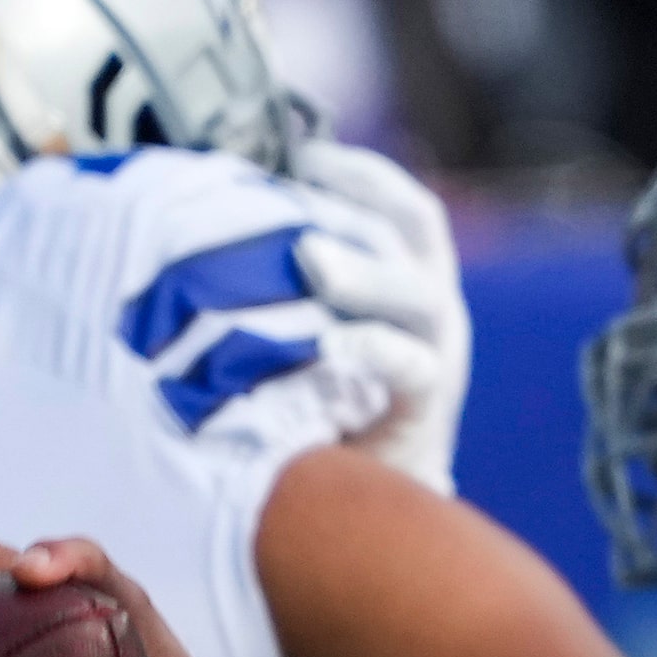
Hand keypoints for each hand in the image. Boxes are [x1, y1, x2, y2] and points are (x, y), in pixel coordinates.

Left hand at [289, 139, 472, 494]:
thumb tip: (219, 215)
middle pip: (404, 237)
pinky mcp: (428, 408)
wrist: (368, 503)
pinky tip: (329, 343)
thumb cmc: (321, 401)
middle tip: (293, 195)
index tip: (307, 153)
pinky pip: (411, 368)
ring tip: (310, 260)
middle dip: (350, 209)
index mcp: (411, 279)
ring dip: (362, 273)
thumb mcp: (311, 328)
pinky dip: (372, 349)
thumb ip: (291, 280)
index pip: (402, 208)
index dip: (362, 175)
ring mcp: (437, 356)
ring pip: (415, 295)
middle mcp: (432, 309)